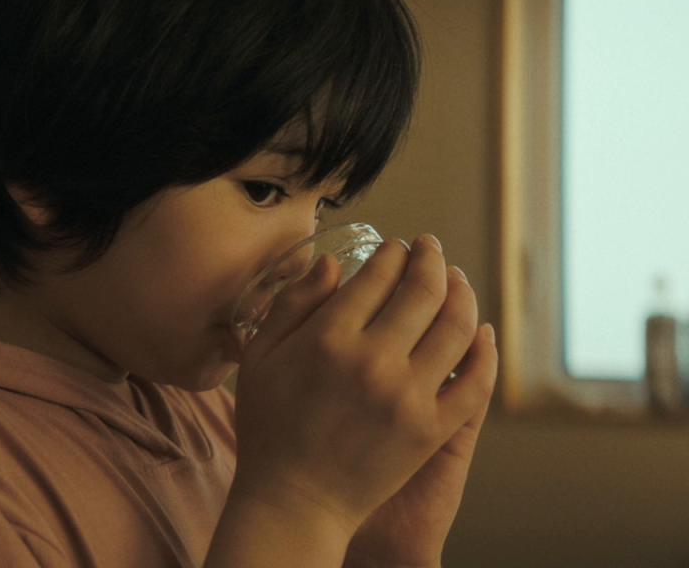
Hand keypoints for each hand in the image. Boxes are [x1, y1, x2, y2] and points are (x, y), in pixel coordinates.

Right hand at [227, 235, 498, 554]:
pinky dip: (484, 351)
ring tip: (456, 279)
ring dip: (461, 293)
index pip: (376, 276)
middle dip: (430, 260)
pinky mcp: (432, 430)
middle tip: (430, 248)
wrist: (293, 500)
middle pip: (422, 292)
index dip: (391, 253)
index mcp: (328, 340)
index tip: (395, 246)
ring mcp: (409, 397)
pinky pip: (475, 381)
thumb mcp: (260, 358)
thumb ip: (292, 305)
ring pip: (457, 326)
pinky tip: (481, 332)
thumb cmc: (268, 427)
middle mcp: (374, 362)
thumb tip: (330, 263)